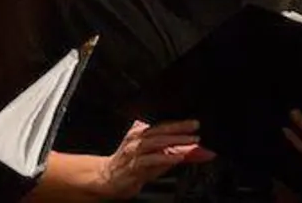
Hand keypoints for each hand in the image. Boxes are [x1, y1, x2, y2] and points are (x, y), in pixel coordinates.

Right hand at [95, 120, 213, 198]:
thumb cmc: (130, 165)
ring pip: (156, 142)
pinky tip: (176, 157)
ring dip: (175, 141)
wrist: (106, 179)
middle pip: (161, 130)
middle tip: (195, 128)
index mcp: (140, 132)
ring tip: (190, 142)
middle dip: (180, 129)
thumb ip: (170, 151)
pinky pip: (150, 159)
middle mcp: (136, 139)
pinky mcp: (132, 166)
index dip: (179, 124)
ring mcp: (133, 152)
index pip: (162, 125)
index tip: (195, 123)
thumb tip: (191, 149)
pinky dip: (165, 157)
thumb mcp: (151, 155)